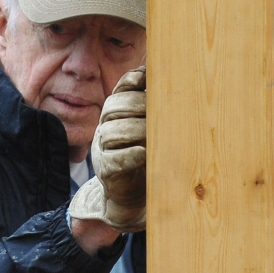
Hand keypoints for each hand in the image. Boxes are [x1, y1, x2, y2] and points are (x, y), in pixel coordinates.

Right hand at [69, 66, 145, 232]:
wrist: (131, 195)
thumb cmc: (146, 155)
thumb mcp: (150, 128)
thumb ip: (156, 107)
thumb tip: (170, 78)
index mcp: (116, 114)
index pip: (120, 91)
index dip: (131, 82)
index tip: (145, 79)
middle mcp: (106, 128)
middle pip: (114, 107)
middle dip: (136, 104)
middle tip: (157, 108)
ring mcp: (103, 150)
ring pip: (113, 132)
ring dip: (135, 129)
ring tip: (153, 131)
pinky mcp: (107, 171)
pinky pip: (115, 159)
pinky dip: (130, 155)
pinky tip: (143, 153)